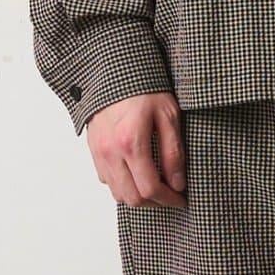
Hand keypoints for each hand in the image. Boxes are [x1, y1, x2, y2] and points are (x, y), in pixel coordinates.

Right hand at [88, 91, 186, 207]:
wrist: (115, 71)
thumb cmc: (144, 88)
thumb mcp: (168, 115)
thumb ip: (173, 153)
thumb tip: (177, 183)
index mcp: (131, 142)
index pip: (150, 188)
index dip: (169, 199)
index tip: (182, 198)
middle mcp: (110, 151)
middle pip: (132, 198)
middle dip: (155, 202)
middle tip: (171, 195)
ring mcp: (99, 152)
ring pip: (117, 193)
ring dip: (138, 195)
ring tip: (156, 186)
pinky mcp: (93, 149)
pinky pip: (107, 180)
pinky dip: (123, 184)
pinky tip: (138, 173)